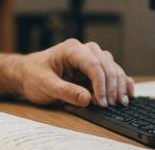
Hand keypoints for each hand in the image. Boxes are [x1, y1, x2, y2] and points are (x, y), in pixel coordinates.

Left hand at [15, 38, 133, 107]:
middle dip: (112, 85)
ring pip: (112, 67)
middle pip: (106, 64)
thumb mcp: (45, 85)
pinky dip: (121, 81)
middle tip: (112, 105)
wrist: (26, 74)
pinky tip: (128, 92)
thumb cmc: (33, 76)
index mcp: (70, 49)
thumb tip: (87, 99)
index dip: (101, 83)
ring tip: (120, 103)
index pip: (93, 63)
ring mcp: (89, 57)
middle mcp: (83, 50)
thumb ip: (65, 91)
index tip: (101, 102)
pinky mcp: (92, 68)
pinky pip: (111, 71)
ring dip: (118, 84)